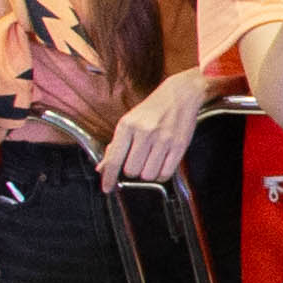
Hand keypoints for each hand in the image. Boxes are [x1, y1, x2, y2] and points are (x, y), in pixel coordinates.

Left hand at [101, 66, 207, 184]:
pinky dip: (160, 175)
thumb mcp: (129, 122)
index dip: (109, 178)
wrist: (180, 95)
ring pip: (148, 175)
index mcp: (128, 125)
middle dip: (132, 171)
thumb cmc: (152, 109)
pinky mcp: (179, 146)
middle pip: (131, 171)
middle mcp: (145, 132)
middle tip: (137, 161)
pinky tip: (160, 164)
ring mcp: (163, 140)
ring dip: (147, 173)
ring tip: (150, 161)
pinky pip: (165, 174)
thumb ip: (115, 146)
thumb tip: (103, 167)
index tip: (107, 188)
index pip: (115, 159)